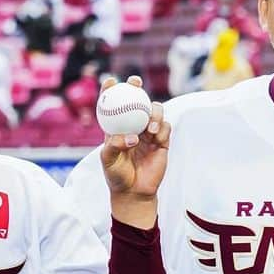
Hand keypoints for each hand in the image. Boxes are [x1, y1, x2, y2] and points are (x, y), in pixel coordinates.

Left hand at [99, 76, 170, 229]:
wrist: (134, 192)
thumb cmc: (116, 175)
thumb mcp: (108, 160)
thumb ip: (114, 145)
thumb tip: (130, 136)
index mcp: (116, 127)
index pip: (113, 105)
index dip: (111, 90)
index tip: (110, 80)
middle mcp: (133, 126)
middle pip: (136, 101)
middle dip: (136, 87)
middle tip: (135, 83)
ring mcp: (149, 133)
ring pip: (154, 111)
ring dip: (153, 113)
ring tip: (149, 128)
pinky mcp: (162, 142)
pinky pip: (165, 127)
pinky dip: (161, 128)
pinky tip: (155, 135)